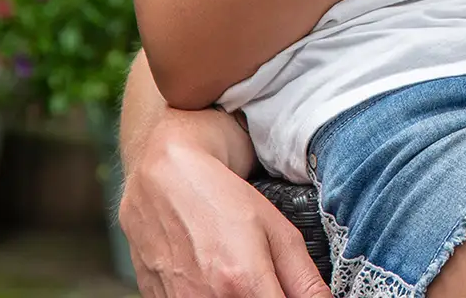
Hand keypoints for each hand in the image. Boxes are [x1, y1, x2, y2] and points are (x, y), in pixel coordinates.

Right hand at [119, 129, 330, 297]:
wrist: (160, 179)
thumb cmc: (217, 196)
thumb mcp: (277, 230)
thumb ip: (304, 280)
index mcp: (241, 282)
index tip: (294, 291)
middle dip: (267, 296)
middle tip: (266, 279)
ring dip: (237, 295)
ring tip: (232, 273)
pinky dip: (209, 295)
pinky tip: (208, 277)